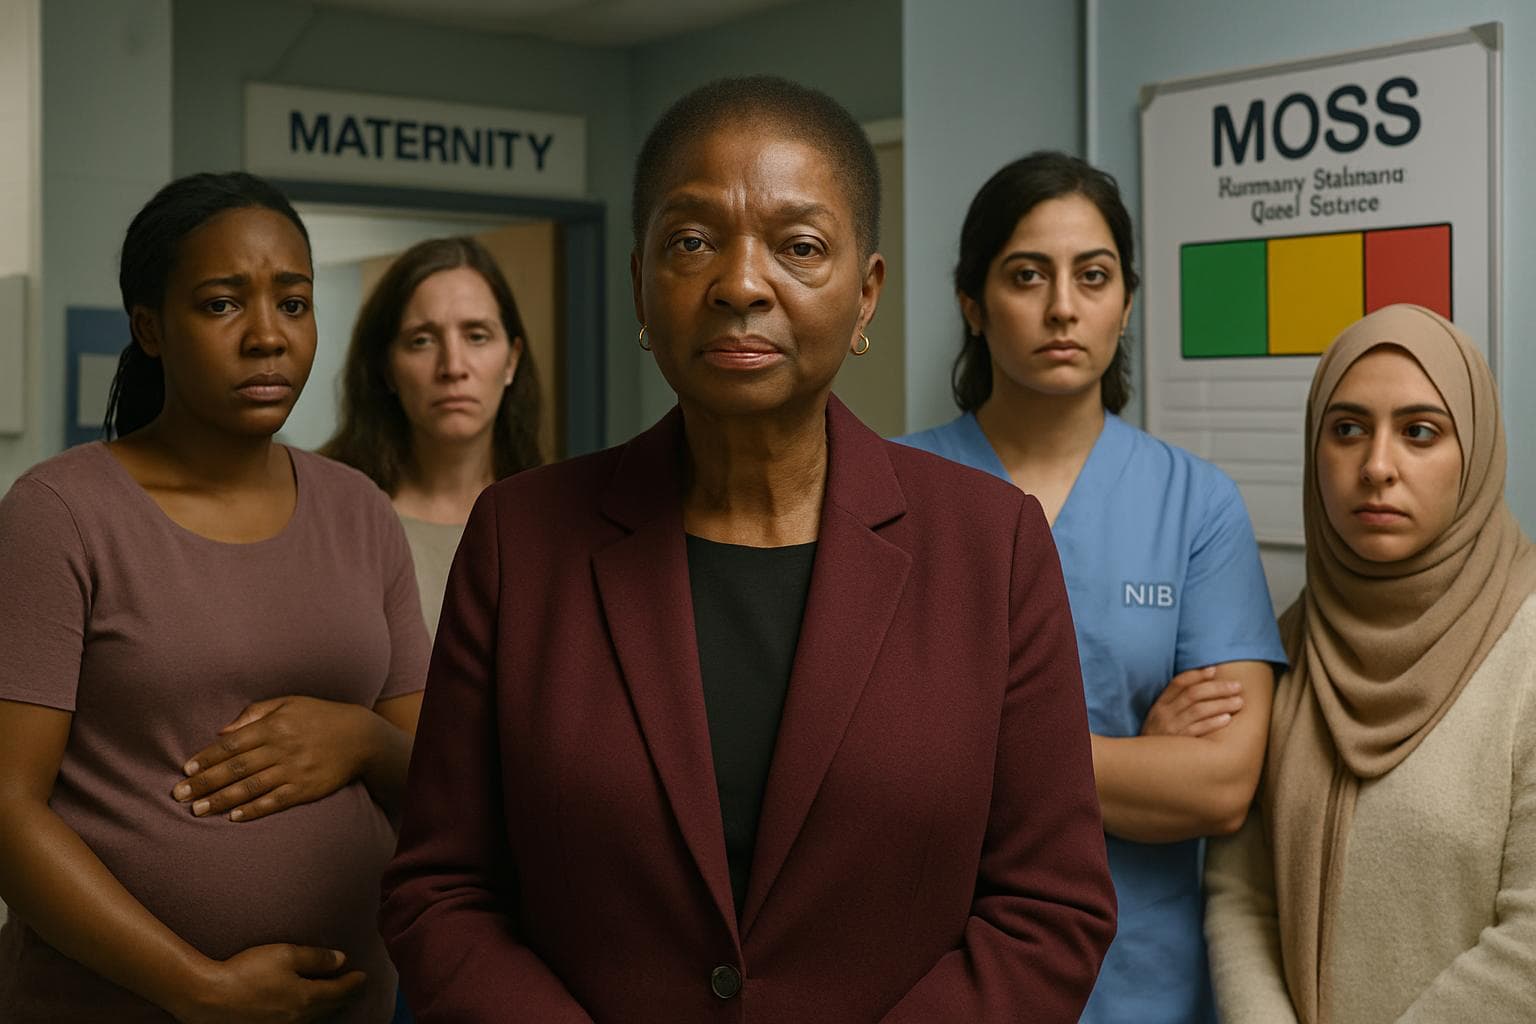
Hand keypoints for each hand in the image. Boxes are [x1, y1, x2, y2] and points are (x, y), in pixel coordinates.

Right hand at [171, 943, 365, 1023]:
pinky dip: (312, 1016)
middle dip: (345, 997)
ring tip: (337, 998)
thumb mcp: (285, 955)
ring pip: (315, 1019)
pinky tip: (308, 1011)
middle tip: (356, 987)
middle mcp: (299, 1019)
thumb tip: (341, 960)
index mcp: (307, 999)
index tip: (364, 976)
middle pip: (330, 1008)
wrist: (208, 998)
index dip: (353, 983)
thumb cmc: (247, 972)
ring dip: (330, 1008)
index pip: (339, 991)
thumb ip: (317, 958)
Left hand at [173, 697, 382, 821]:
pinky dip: (253, 810)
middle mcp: (281, 748)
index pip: (232, 743)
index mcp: (274, 725)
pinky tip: (234, 817)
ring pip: (250, 788)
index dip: (207, 757)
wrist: (360, 737)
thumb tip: (222, 731)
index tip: (186, 770)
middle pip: (236, 768)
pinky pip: (274, 802)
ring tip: (198, 810)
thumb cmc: (319, 716)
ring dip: (221, 800)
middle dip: (205, 783)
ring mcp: (294, 770)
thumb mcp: (289, 703)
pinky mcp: (305, 789)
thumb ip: (254, 714)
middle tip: (180, 795)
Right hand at [1140, 666, 1244, 737]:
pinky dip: (1213, 723)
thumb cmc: (1159, 740)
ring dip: (1221, 704)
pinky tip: (1227, 719)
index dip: (1197, 675)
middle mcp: (1163, 714)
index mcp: (1159, 705)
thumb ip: (1175, 704)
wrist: (1143, 767)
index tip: (1215, 670)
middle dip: (1218, 688)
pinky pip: (1197, 730)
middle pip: (1193, 694)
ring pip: (1198, 710)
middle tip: (1238, 687)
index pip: (1178, 683)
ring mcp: (1170, 729)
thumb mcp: (1159, 719)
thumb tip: (1203, 687)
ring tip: (1239, 702)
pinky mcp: (1177, 745)